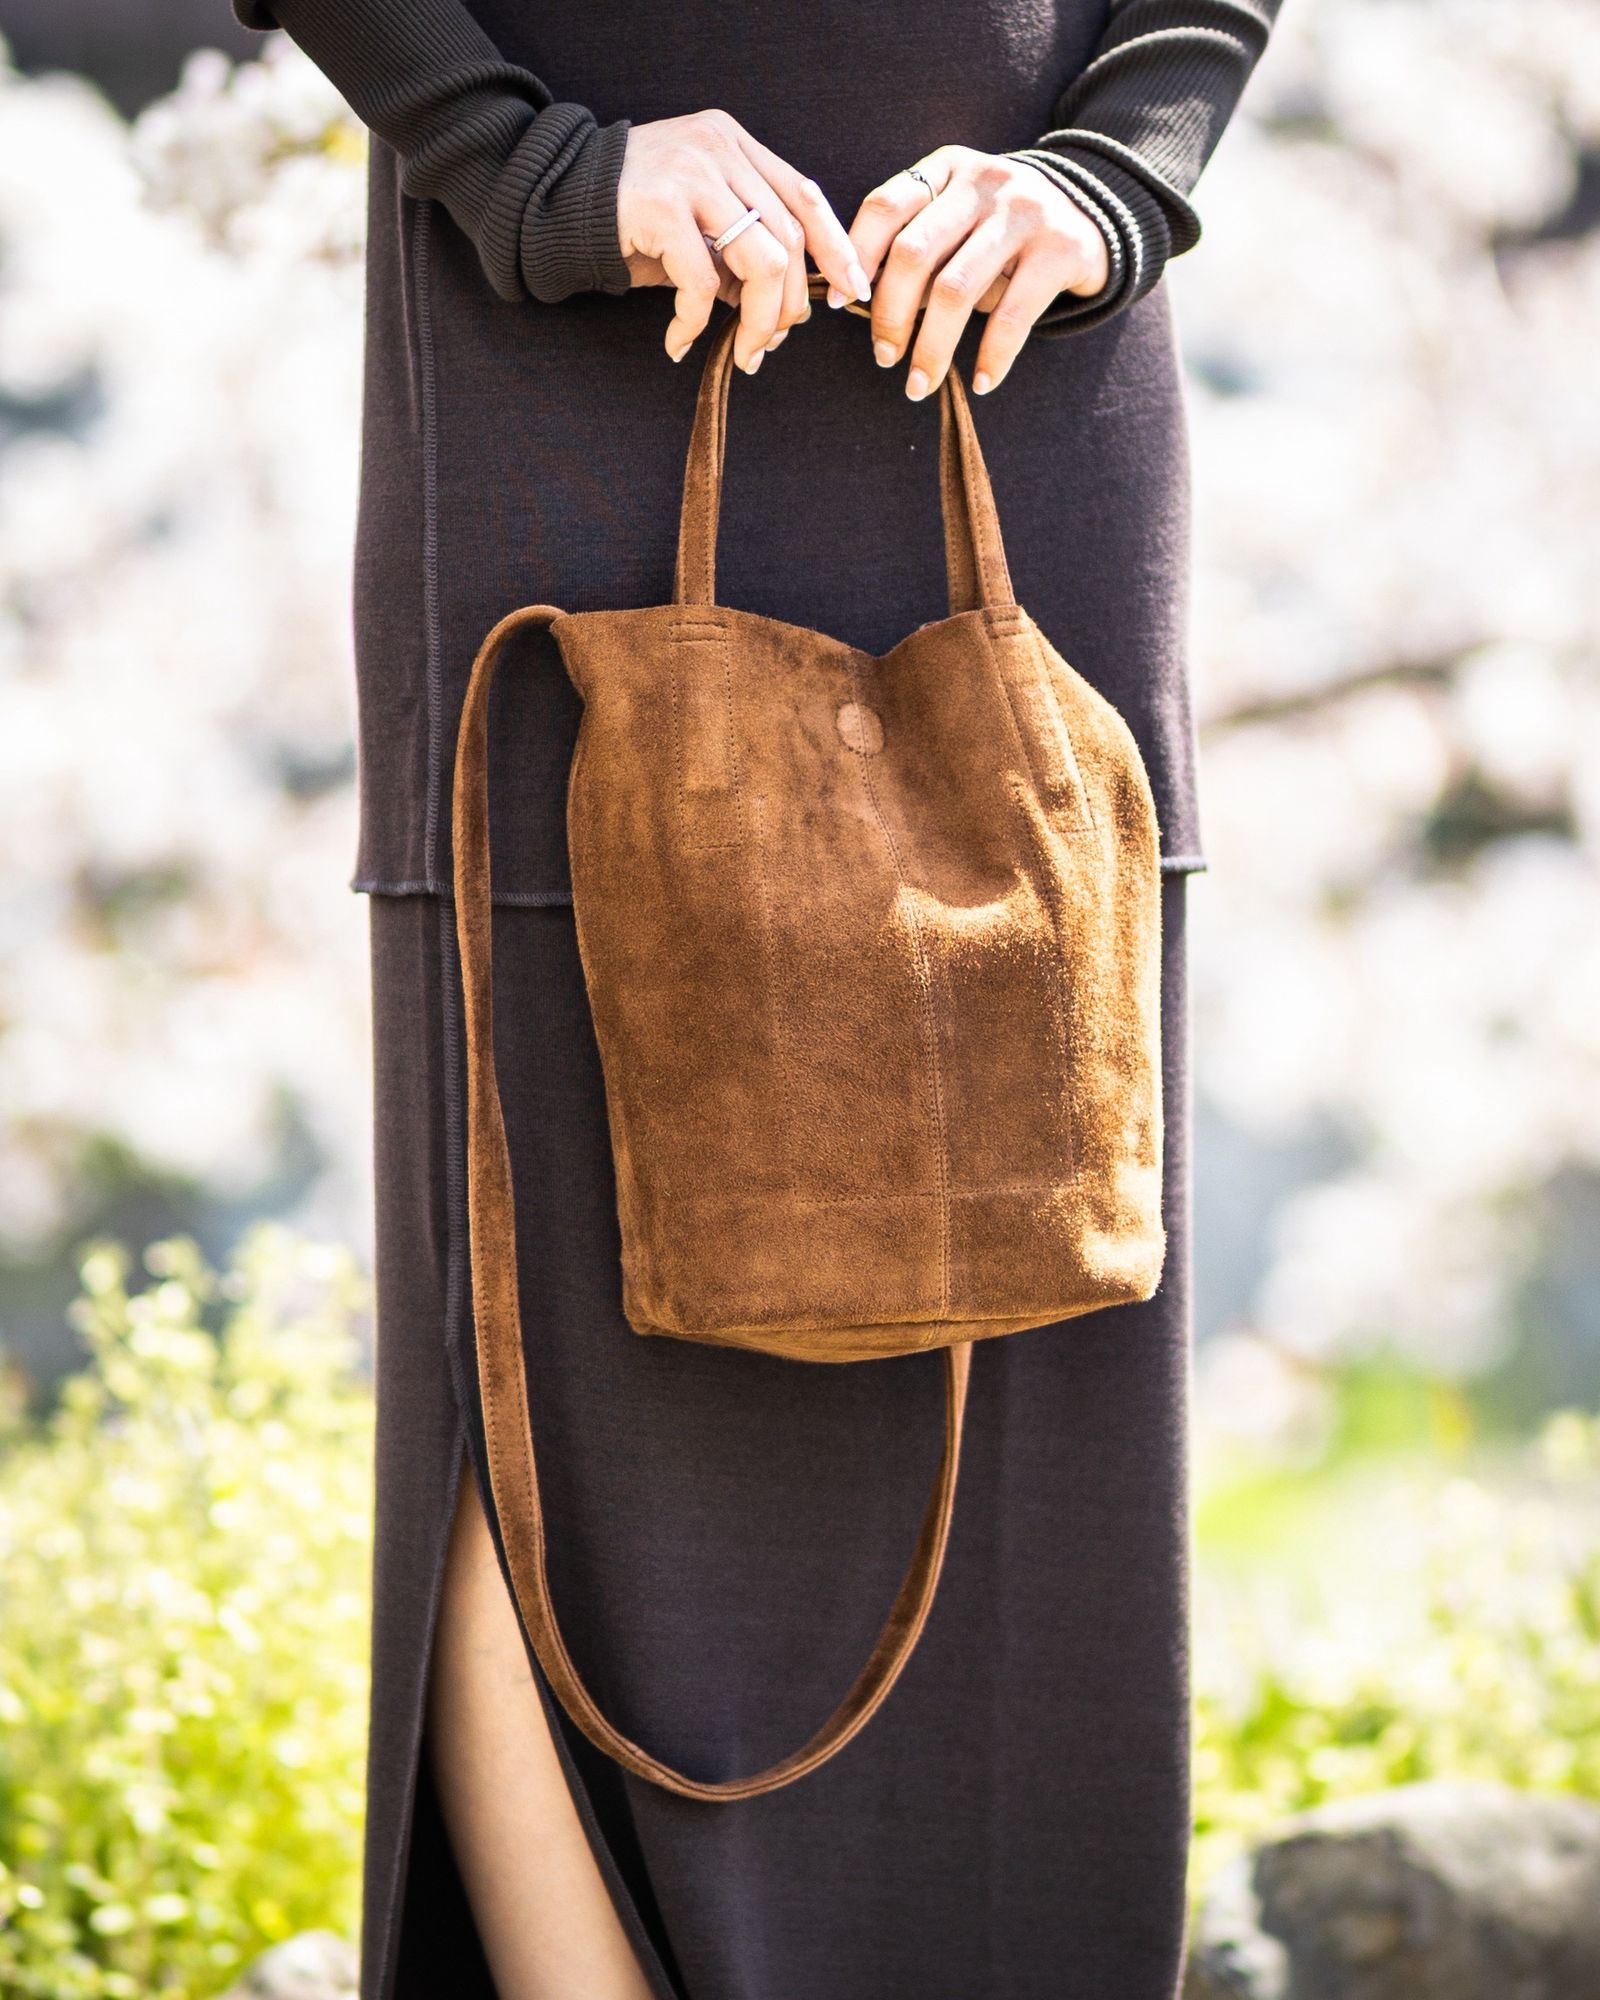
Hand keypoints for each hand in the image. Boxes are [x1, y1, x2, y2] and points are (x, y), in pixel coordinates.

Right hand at [617, 111, 870, 373]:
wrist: (555, 199)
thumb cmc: (630, 218)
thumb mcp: (696, 222)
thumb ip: (739, 248)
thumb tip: (781, 309)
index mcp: (735, 145)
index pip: (804, 196)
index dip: (835, 248)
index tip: (848, 293)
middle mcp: (719, 149)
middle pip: (789, 240)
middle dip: (790, 307)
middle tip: (769, 347)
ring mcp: (691, 174)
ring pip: (762, 263)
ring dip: (759, 323)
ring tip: (743, 354)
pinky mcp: (661, 206)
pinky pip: (702, 283)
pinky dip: (695, 324)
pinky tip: (679, 343)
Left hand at [846, 147, 1109, 397]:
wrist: (1097, 215)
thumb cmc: (1004, 231)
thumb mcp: (960, 216)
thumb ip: (916, 242)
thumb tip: (855, 298)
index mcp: (947, 167)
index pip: (884, 207)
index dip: (854, 258)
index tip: (838, 306)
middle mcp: (984, 181)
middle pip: (914, 253)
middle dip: (889, 314)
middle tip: (883, 357)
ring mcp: (1024, 212)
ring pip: (956, 290)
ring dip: (930, 348)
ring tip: (918, 385)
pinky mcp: (1060, 248)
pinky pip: (1012, 315)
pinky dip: (991, 356)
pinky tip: (979, 383)